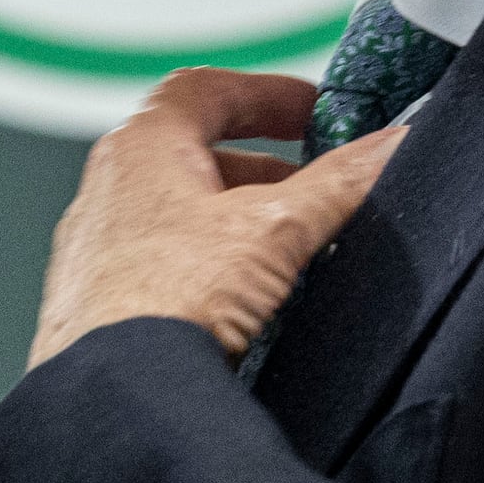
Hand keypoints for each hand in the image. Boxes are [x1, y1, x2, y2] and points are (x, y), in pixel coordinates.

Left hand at [28, 69, 407, 369]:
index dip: (266, 93)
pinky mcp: (97, 300)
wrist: (115, 393)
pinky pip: (161, 261)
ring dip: (236, 217)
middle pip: (193, 152)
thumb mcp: (276, 229)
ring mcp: (97, 247)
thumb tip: (386, 147)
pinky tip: (241, 297)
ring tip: (287, 245)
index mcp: (140, 147)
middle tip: (311, 179)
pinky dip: (207, 263)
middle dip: (262, 164)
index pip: (205, 89)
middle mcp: (108, 189)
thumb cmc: (164, 304)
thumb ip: (337, 183)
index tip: (310, 109)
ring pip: (177, 211)